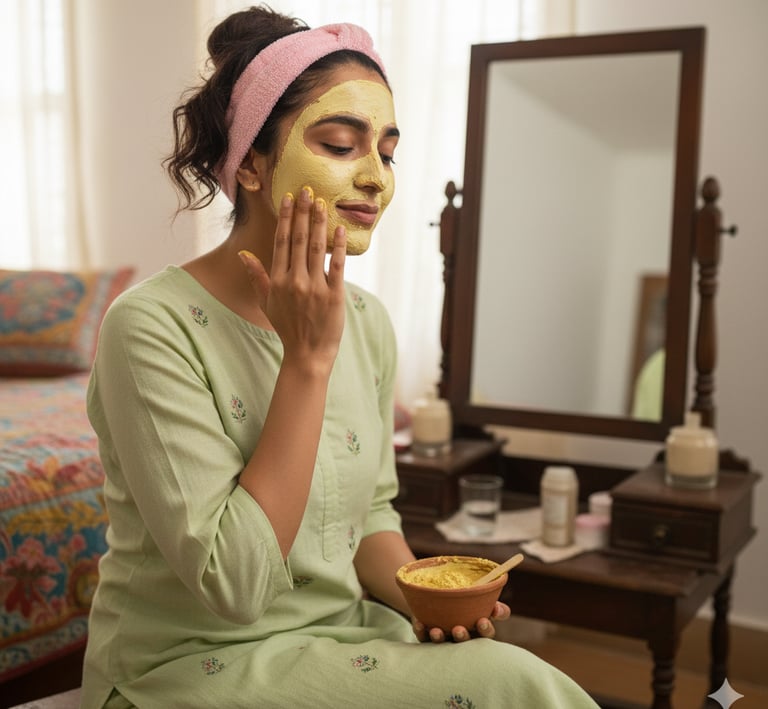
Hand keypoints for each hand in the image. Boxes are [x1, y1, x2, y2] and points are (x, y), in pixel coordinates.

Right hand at [239, 187, 346, 372]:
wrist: (307, 354)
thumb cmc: (287, 327)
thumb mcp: (266, 302)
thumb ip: (257, 276)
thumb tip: (243, 254)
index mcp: (278, 280)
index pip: (282, 242)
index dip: (286, 218)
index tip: (289, 199)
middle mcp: (295, 281)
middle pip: (299, 240)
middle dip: (303, 213)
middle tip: (308, 190)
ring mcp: (315, 288)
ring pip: (317, 248)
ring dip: (319, 223)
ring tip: (323, 203)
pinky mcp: (334, 295)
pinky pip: (337, 266)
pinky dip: (339, 247)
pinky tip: (340, 229)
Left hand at [412, 601, 511, 642]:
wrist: (439, 597)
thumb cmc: (465, 598)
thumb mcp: (479, 595)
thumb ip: (488, 597)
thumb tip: (497, 606)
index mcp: (479, 627)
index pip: (487, 632)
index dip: (486, 629)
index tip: (482, 620)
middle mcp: (463, 635)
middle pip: (465, 642)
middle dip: (462, 637)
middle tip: (458, 629)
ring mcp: (446, 637)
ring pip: (444, 643)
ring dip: (440, 638)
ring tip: (436, 631)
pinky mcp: (428, 636)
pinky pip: (423, 638)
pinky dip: (421, 631)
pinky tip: (419, 623)